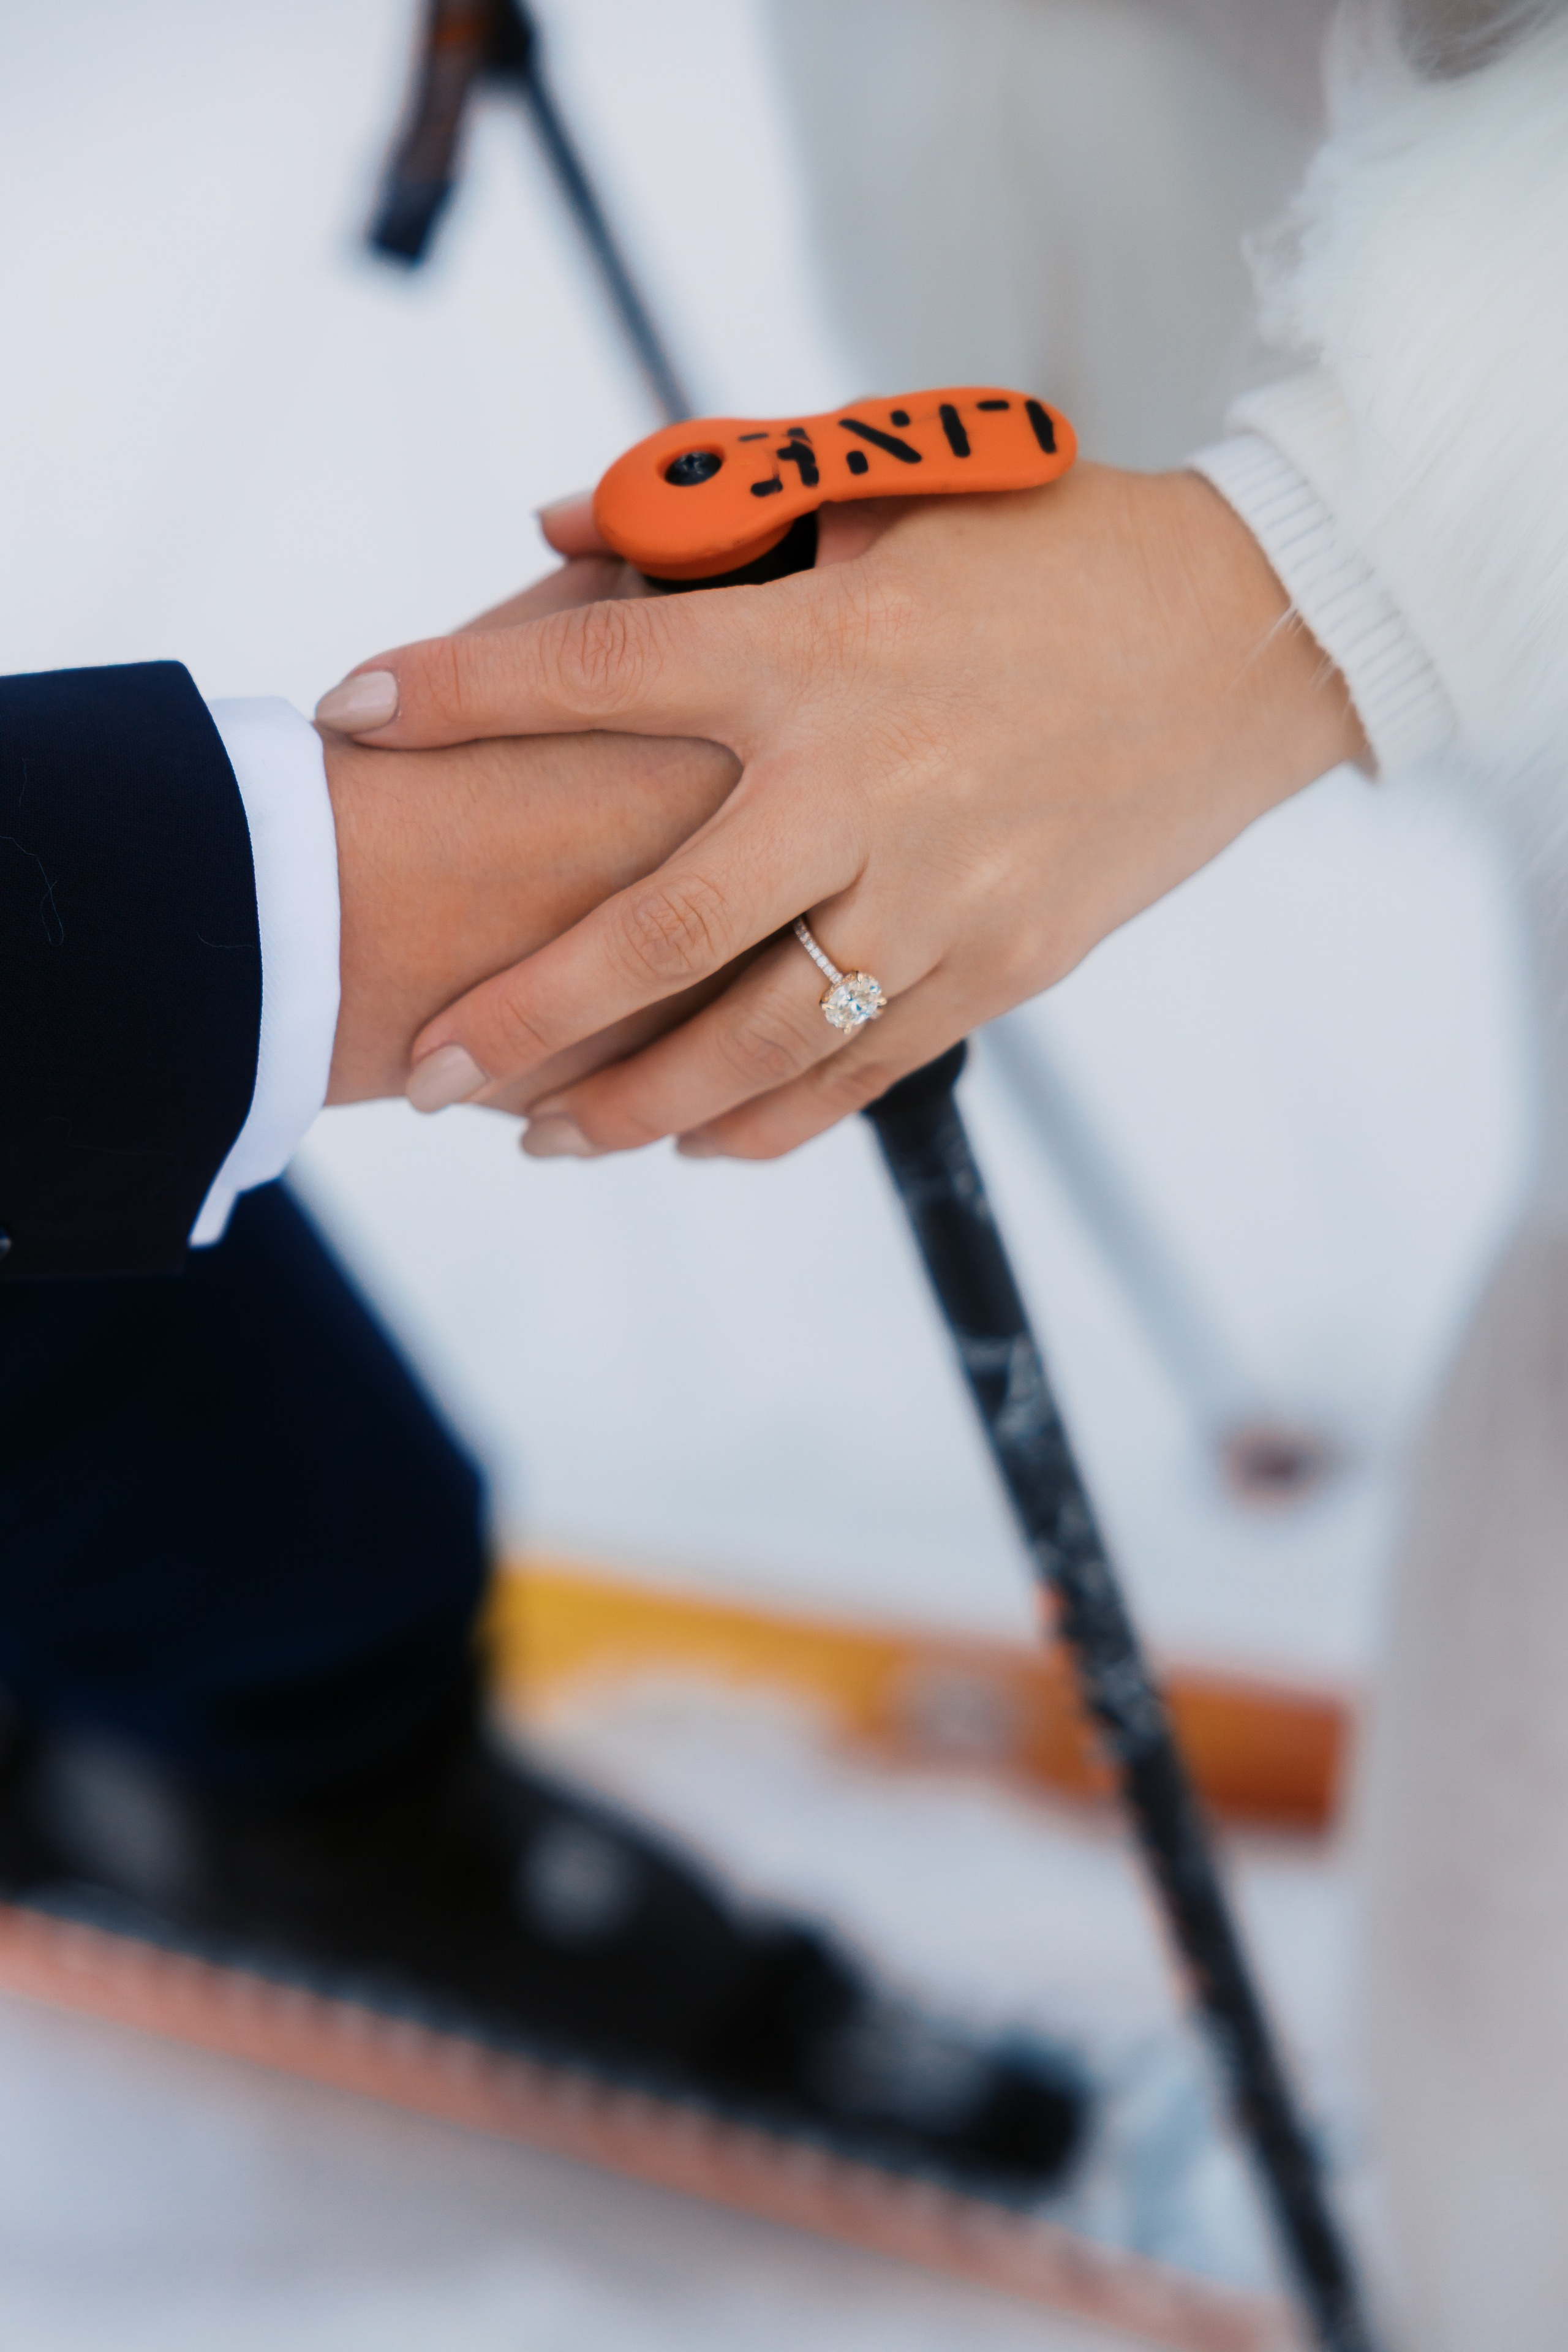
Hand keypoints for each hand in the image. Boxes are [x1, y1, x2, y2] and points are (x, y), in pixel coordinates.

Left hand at [315, 466, 1365, 1158]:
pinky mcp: (1003, 963)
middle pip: (652, 929)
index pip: (592, 668)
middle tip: (428, 1073)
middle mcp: (860, 781)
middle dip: (523, 1013)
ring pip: (753, 1037)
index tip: (351, 714)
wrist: (1253, 639)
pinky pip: (859, 1068)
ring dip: (632, 1106)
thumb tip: (545, 531)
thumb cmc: (1059, 550)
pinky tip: (697, 1145)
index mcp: (817, 644)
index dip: (457, 690)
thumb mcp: (893, 492)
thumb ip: (712, 509)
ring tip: (541, 1141)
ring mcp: (937, 891)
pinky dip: (768, 1119)